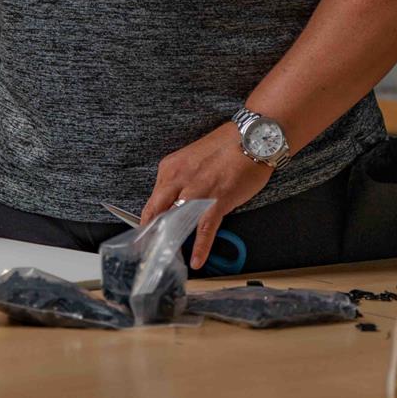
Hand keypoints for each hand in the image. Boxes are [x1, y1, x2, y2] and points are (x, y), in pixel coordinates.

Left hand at [138, 122, 272, 269]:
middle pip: (156, 212)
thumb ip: (180, 180)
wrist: (252, 137)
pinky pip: (205, 229)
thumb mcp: (192, 160)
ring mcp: (198, 190)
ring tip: (167, 259)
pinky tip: (196, 260)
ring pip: (176, 220)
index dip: (147, 221)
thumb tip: (175, 202)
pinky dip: (200, 247)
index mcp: (170, 168)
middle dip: (150, 234)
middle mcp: (179, 178)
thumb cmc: (226, 147)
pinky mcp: (218, 200)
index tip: (144, 236)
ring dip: (171, 241)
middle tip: (147, 252)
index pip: (152, 200)